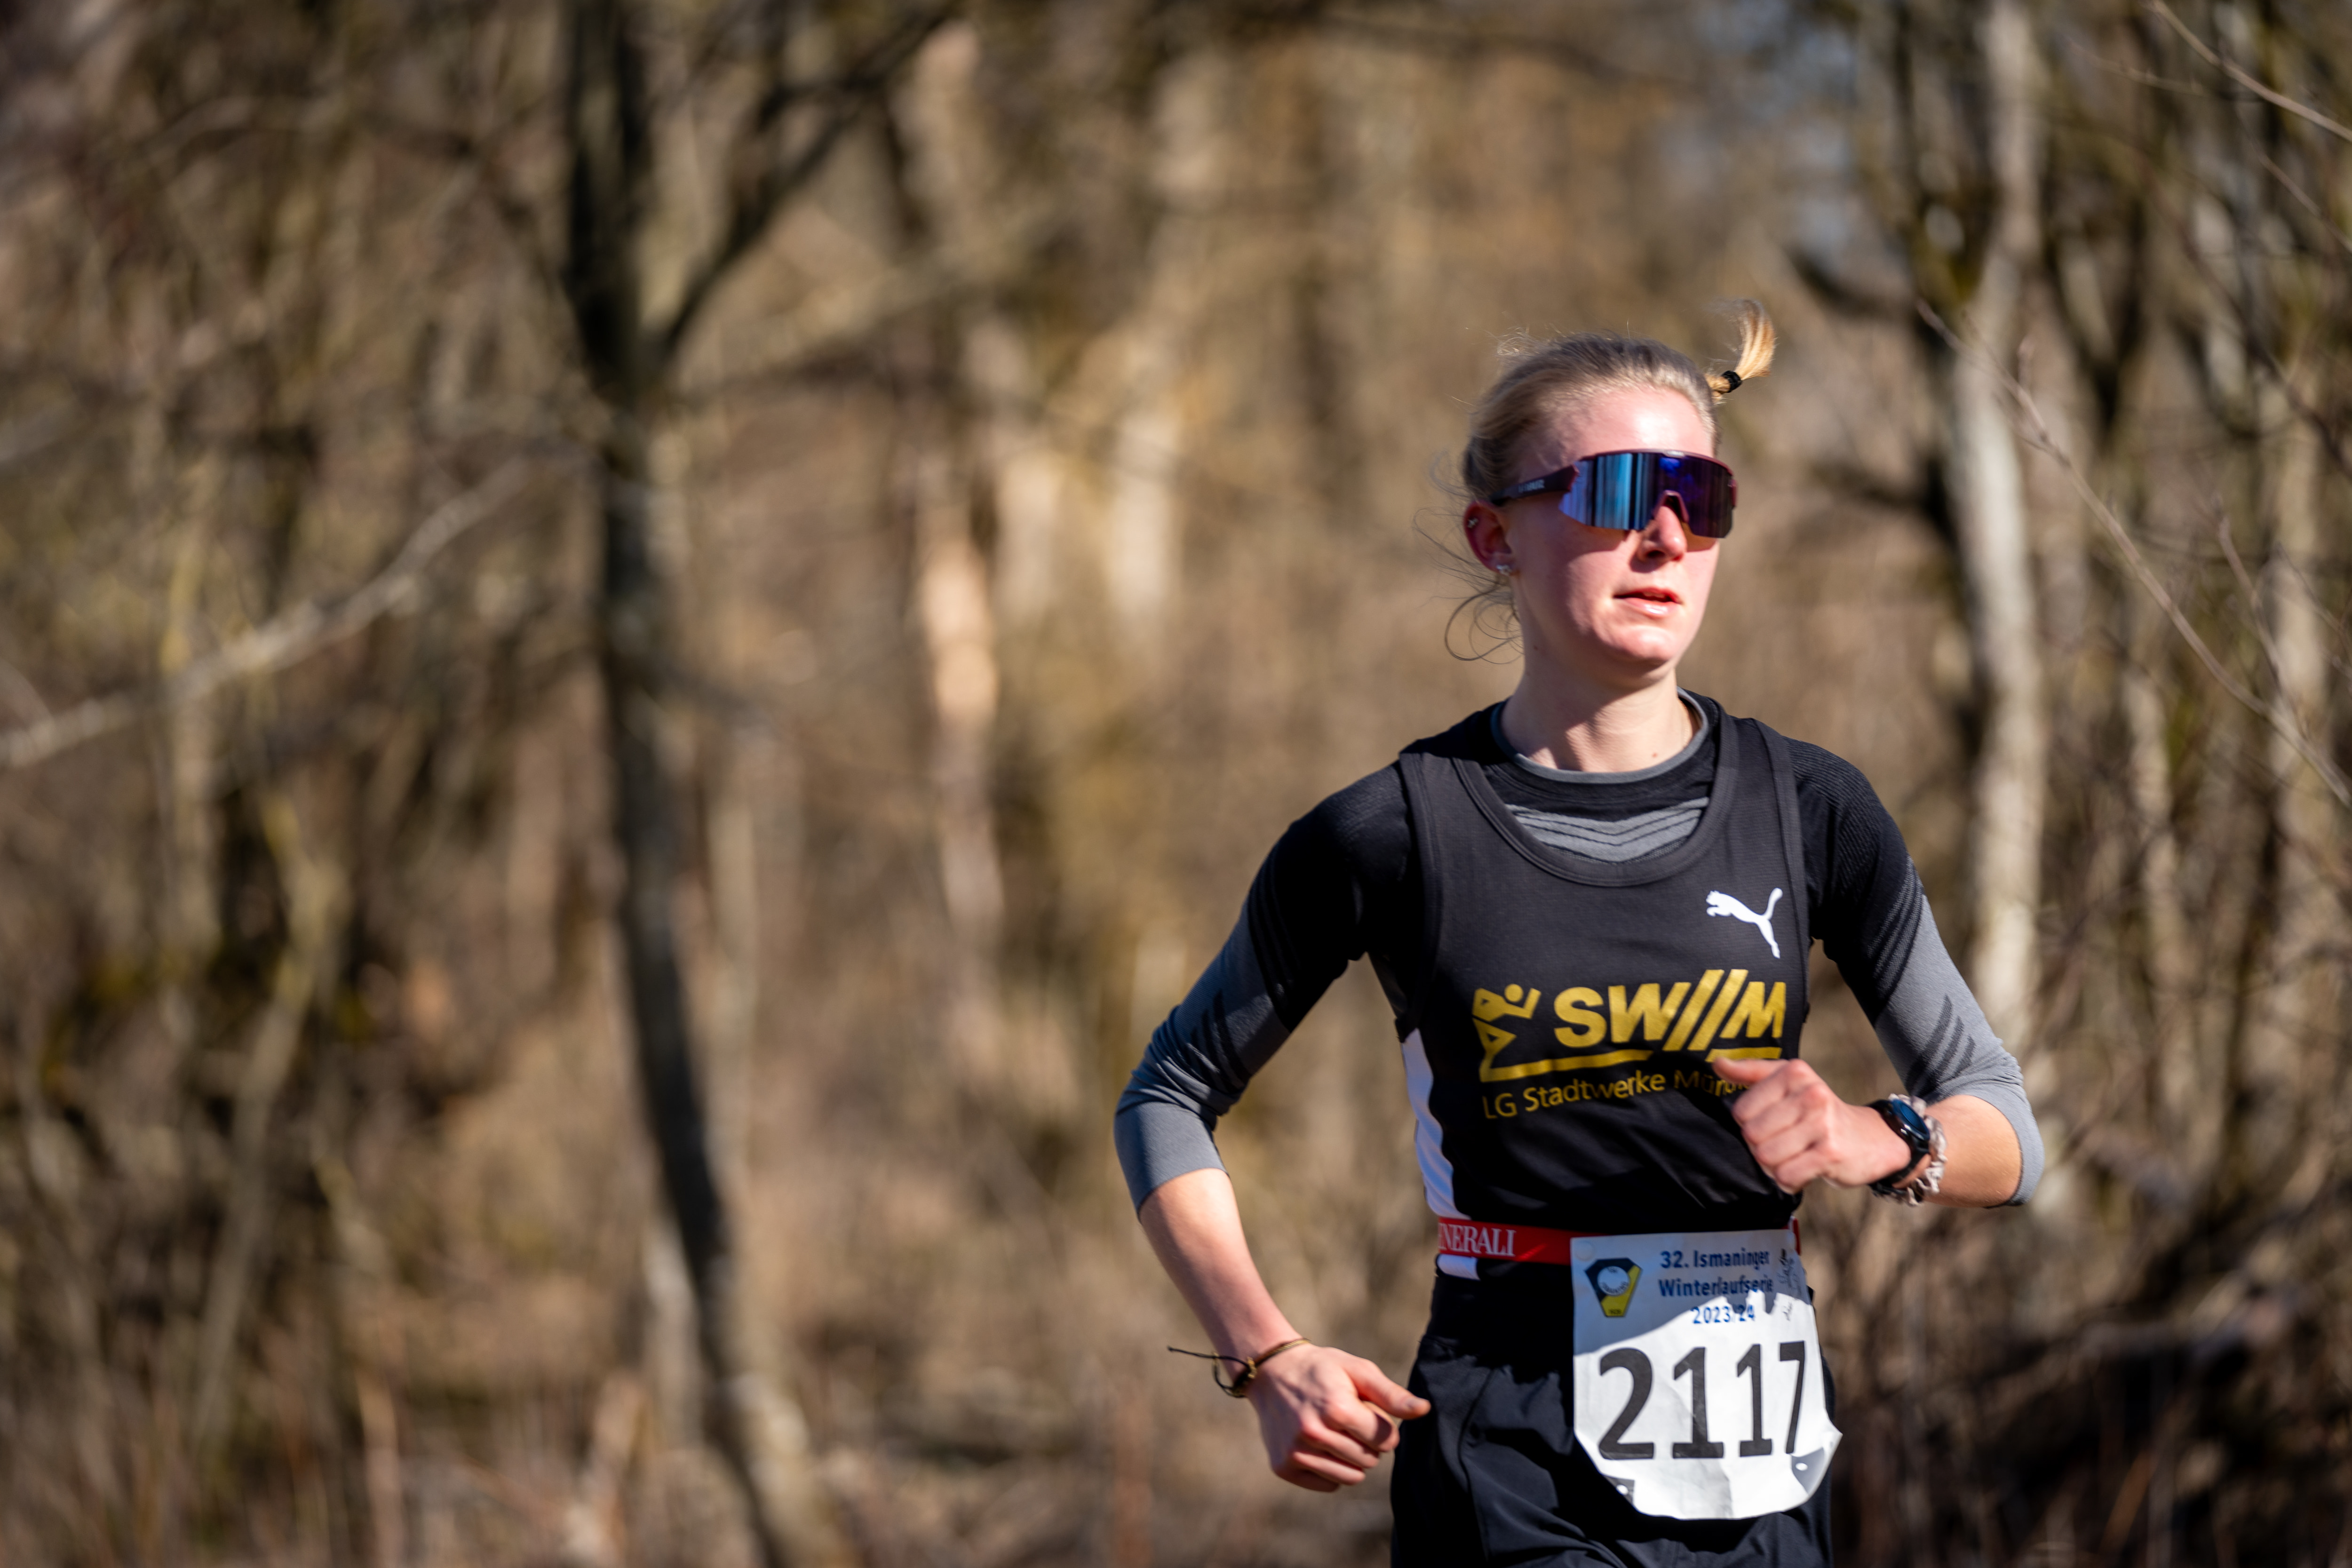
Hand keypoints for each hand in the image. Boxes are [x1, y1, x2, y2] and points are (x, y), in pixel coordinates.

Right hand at [1244, 1344, 1429, 1490]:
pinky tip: (1319, 1445)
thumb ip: (1392, 1395)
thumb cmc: (1323, 1370)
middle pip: (1370, 1461)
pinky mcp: (1284, 1467)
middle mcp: (1313, 1433)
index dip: (1383, 1426)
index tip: (1367, 1411)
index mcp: (1337, 1408)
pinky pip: (1329, 1485)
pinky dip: (1331, 1469)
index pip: (1386, 1440)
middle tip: (1348, 1420)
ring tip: (1336, 1433)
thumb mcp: (1358, 1370)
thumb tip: (1424, 1410)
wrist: (1271, 1373)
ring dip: (1351, 1459)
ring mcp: (1296, 1452)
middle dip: (1368, 1443)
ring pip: (1351, 1477)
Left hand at [1712, 1057, 1912, 1192]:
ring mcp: (1822, 1122)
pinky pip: (1786, 1176)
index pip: (1741, 1111)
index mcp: (1794, 1073)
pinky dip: (1790, 1181)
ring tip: (1794, 1158)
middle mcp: (1810, 1093)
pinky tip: (1804, 1172)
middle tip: (1784, 1145)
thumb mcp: (1790, 1083)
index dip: (1751, 1126)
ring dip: (1775, 1167)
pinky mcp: (1830, 1152)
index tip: (1772, 1125)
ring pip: (1766, 1158)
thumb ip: (1752, 1073)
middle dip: (1762, 1148)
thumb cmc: (1820, 1112)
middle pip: (1752, 1136)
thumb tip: (1717, 1064)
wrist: (1872, 1139)